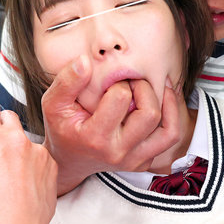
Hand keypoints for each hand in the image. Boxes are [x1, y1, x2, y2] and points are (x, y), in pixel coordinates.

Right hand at [41, 57, 181, 194]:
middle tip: (132, 82)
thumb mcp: (53, 104)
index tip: (112, 82)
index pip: (121, 98)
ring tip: (152, 88)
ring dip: (165, 102)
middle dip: (144, 88)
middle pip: (149, 114)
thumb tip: (85, 61)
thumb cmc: (62, 129)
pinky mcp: (144, 162)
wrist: (68, 162)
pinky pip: (169, 137)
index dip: (119, 82)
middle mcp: (118, 153)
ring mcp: (134, 160)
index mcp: (95, 138)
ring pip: (168, 130)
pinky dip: (171, 116)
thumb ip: (67, 81)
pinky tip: (162, 100)